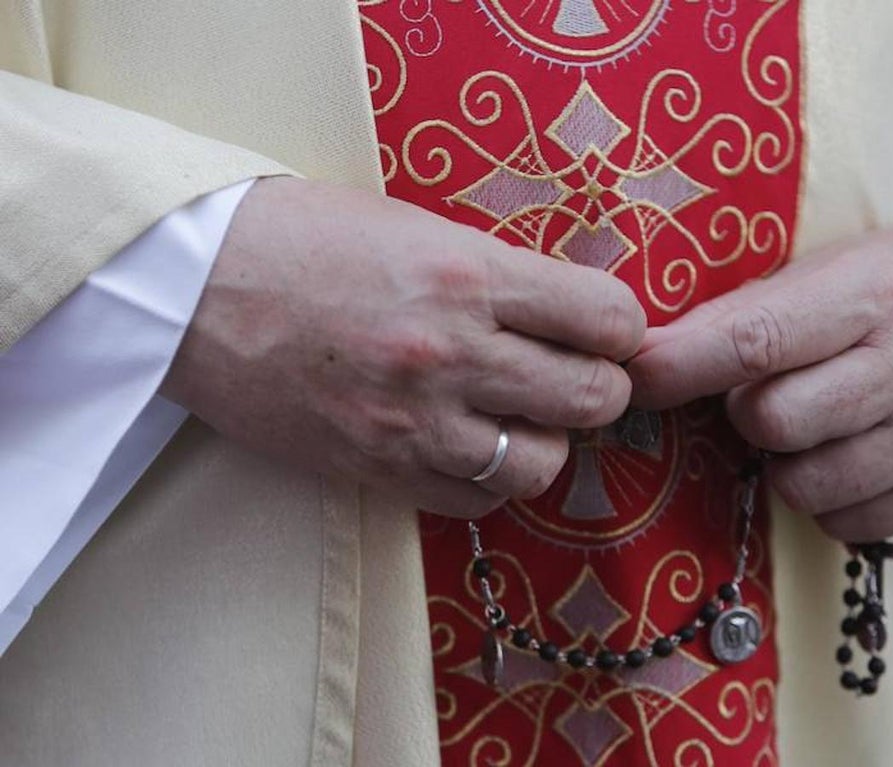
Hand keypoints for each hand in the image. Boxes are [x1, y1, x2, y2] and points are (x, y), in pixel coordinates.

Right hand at [162, 177, 644, 518]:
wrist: (190, 288)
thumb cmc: (301, 238)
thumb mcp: (412, 226)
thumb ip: (494, 270)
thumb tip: (565, 308)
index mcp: (468, 274)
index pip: (608, 317)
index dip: (620, 327)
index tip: (603, 329)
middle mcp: (454, 352)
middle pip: (595, 398)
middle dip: (600, 387)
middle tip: (573, 375)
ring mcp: (416, 421)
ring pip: (543, 464)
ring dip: (545, 441)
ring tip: (516, 415)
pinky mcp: (378, 469)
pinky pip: (476, 501)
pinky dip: (487, 479)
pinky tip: (467, 446)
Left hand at [628, 222, 892, 540]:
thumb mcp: (829, 267)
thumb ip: (745, 313)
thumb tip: (647, 363)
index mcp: (879, 292)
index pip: (756, 341)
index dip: (680, 366)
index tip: (633, 377)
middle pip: (773, 422)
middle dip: (747, 411)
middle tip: (767, 388)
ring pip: (802, 485)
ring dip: (784, 459)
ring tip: (813, 418)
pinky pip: (841, 523)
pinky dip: (824, 497)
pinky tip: (847, 451)